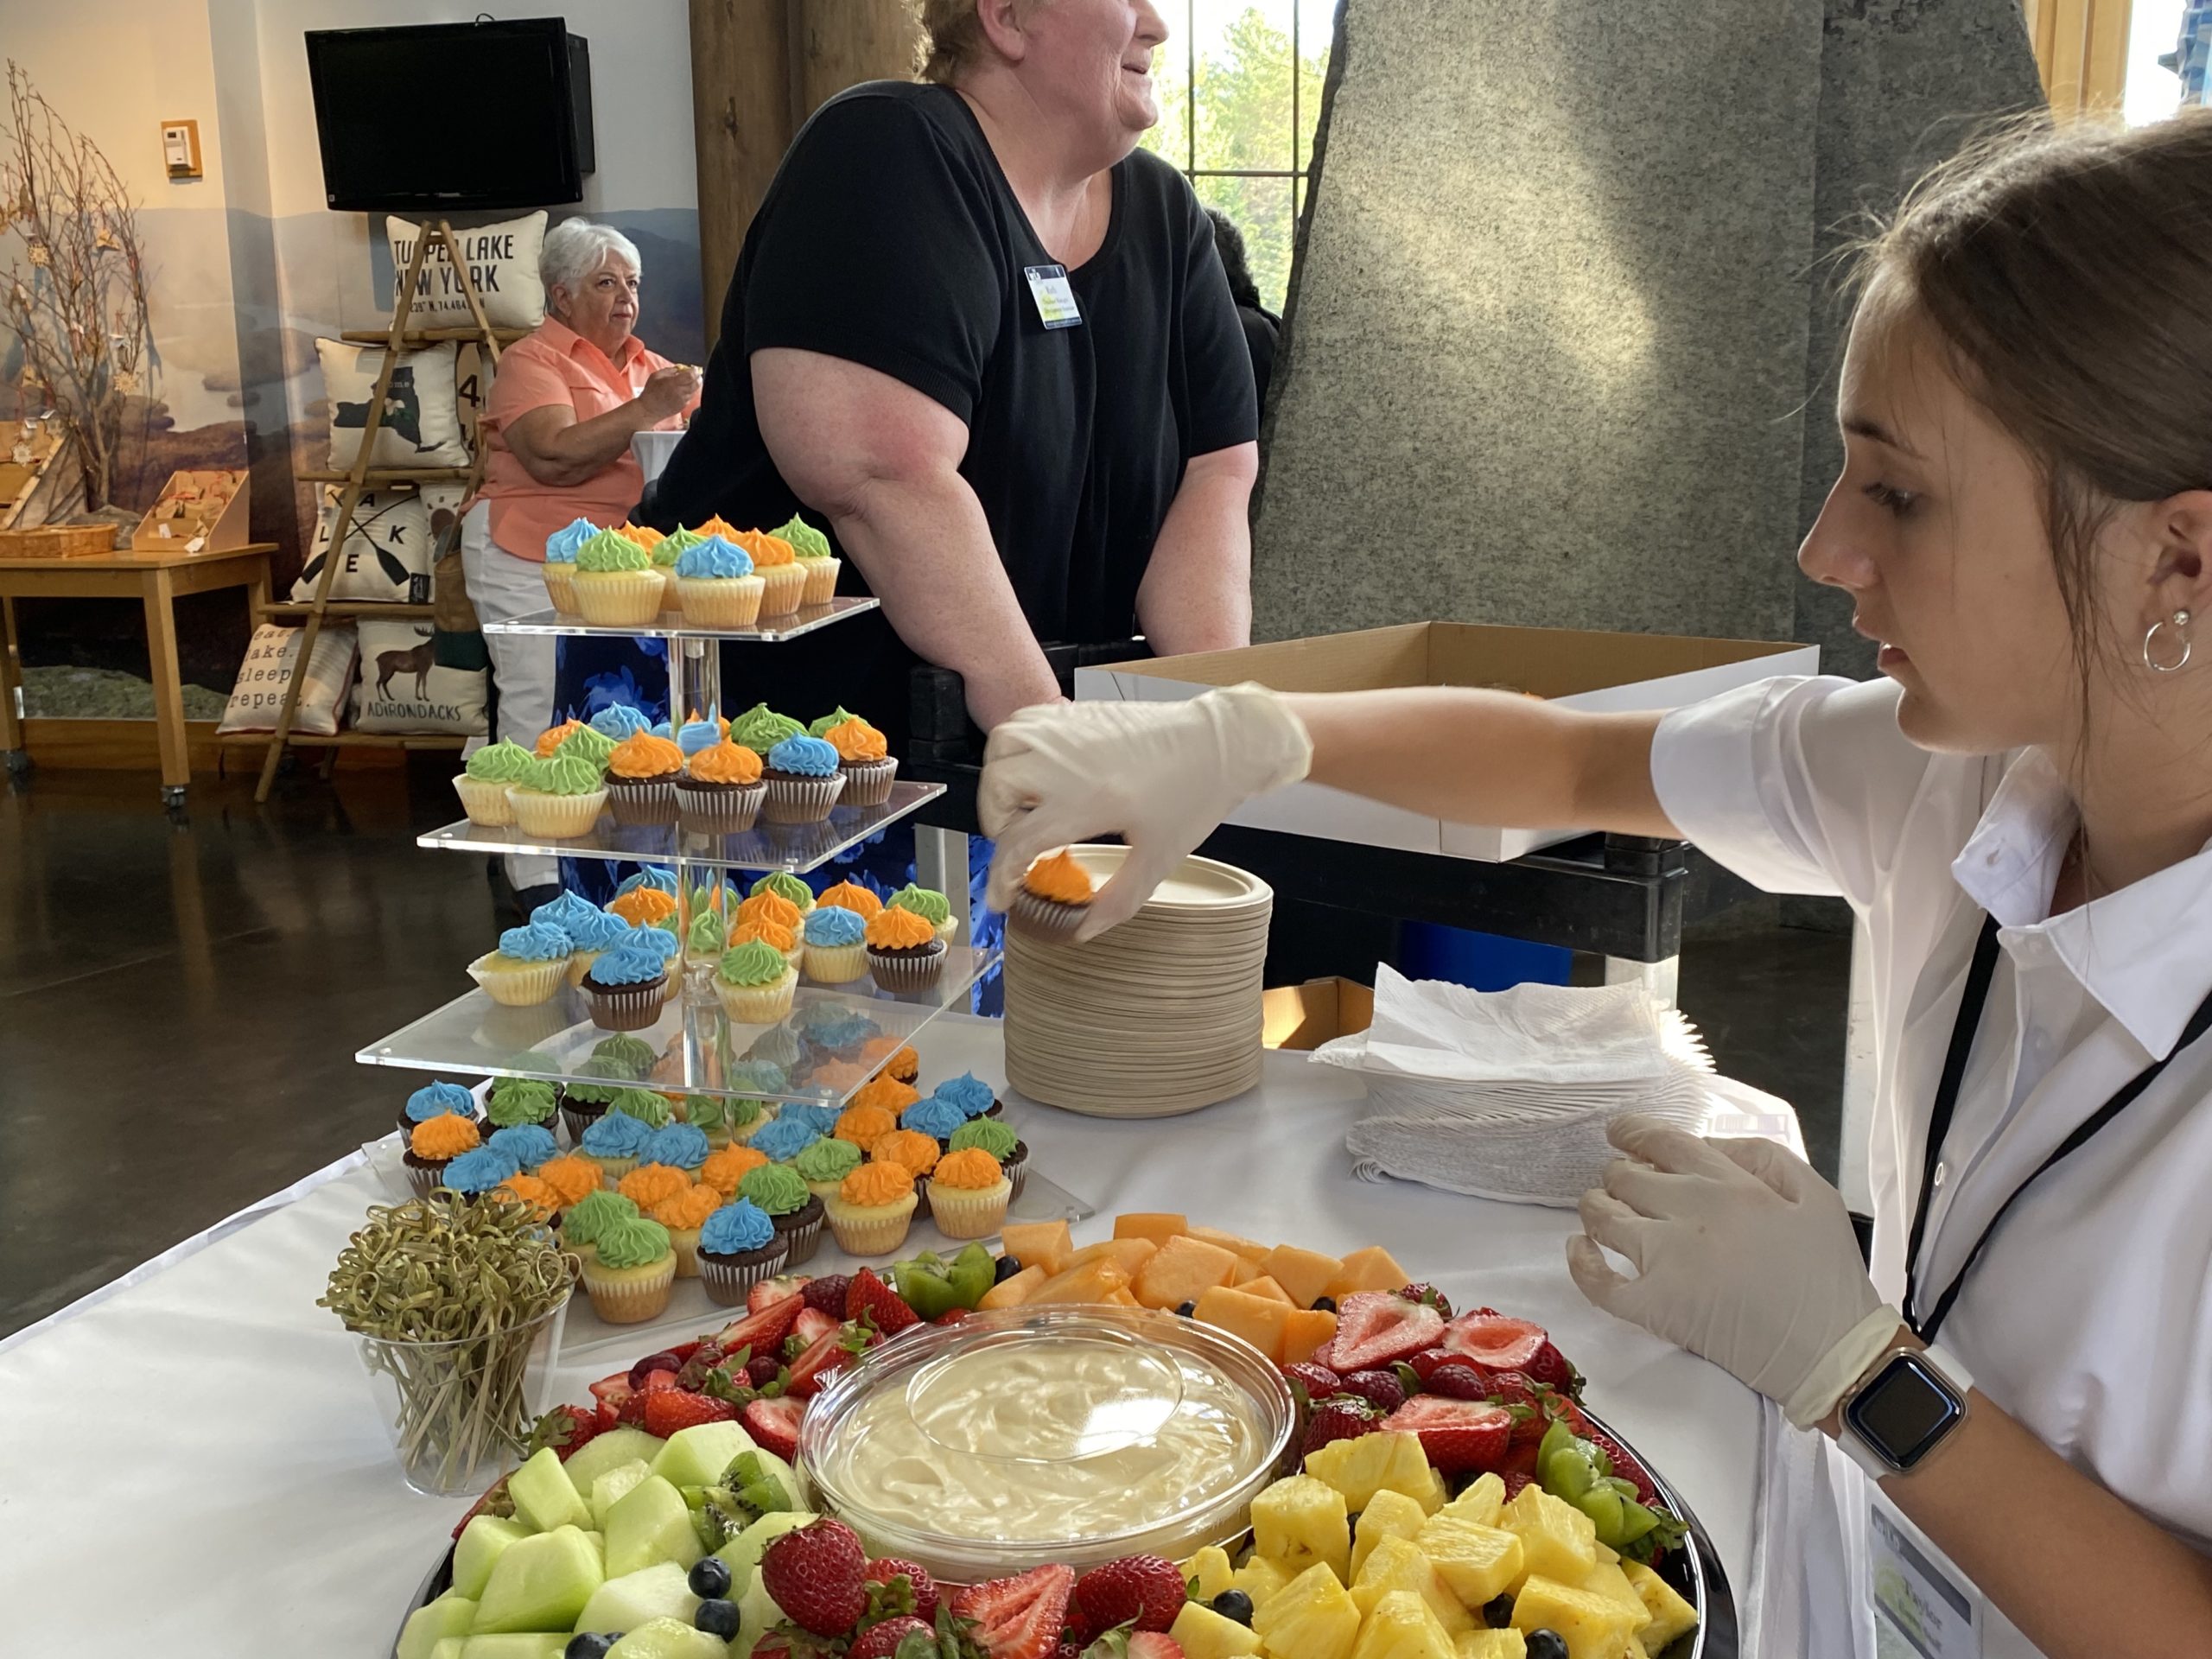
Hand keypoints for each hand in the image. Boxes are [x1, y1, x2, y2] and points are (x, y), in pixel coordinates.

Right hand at [636, 365, 698, 422]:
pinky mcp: (683, 406)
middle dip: (698, 378)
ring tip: (686, 383)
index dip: (695, 371)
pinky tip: (682, 391)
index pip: (691, 376)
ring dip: (693, 385)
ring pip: (694, 391)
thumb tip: (679, 369)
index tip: (694, 369)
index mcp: (673, 383)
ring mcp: (682, 400)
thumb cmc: (650, 392)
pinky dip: (689, 393)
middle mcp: (680, 392)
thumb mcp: (656, 376)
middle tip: (695, 375)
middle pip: (697, 384)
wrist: (648, 409)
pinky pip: (690, 397)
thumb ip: (669, 370)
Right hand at [979, 684, 1311, 939]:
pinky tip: (1036, 768)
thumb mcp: (1159, 859)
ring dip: (999, 779)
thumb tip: (1082, 929)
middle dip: (996, 822)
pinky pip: (1023, 721)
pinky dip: (1016, 746)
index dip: (1001, 877)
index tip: (1001, 896)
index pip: (1018, 843)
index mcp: (1086, 802)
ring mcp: (1068, 732)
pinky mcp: (1076, 712)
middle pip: (997, 789)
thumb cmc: (1194, 795)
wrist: (1220, 742)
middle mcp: (1066, 762)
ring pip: (1001, 747)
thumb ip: (1117, 900)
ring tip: (1021, 802)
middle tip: (1017, 841)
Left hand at [1567, 1114, 1905, 1428]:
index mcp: (1730, 1185)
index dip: (1632, 1131)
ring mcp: (1667, 1261)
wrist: (1834, 1354)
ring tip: (1603, 1212)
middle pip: (1626, 1176)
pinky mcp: (1656, 1307)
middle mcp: (1691, 1214)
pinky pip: (1599, 1281)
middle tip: (1626, 1187)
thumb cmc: (1829, 1275)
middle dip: (1620, 1175)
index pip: (1662, 1141)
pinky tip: (1581, 1248)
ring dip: (1596, 1208)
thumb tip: (1705, 1143)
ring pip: (1603, 1217)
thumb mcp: (1816, 1194)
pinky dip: (1581, 1262)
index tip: (1620, 1132)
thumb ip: (1761, 1156)